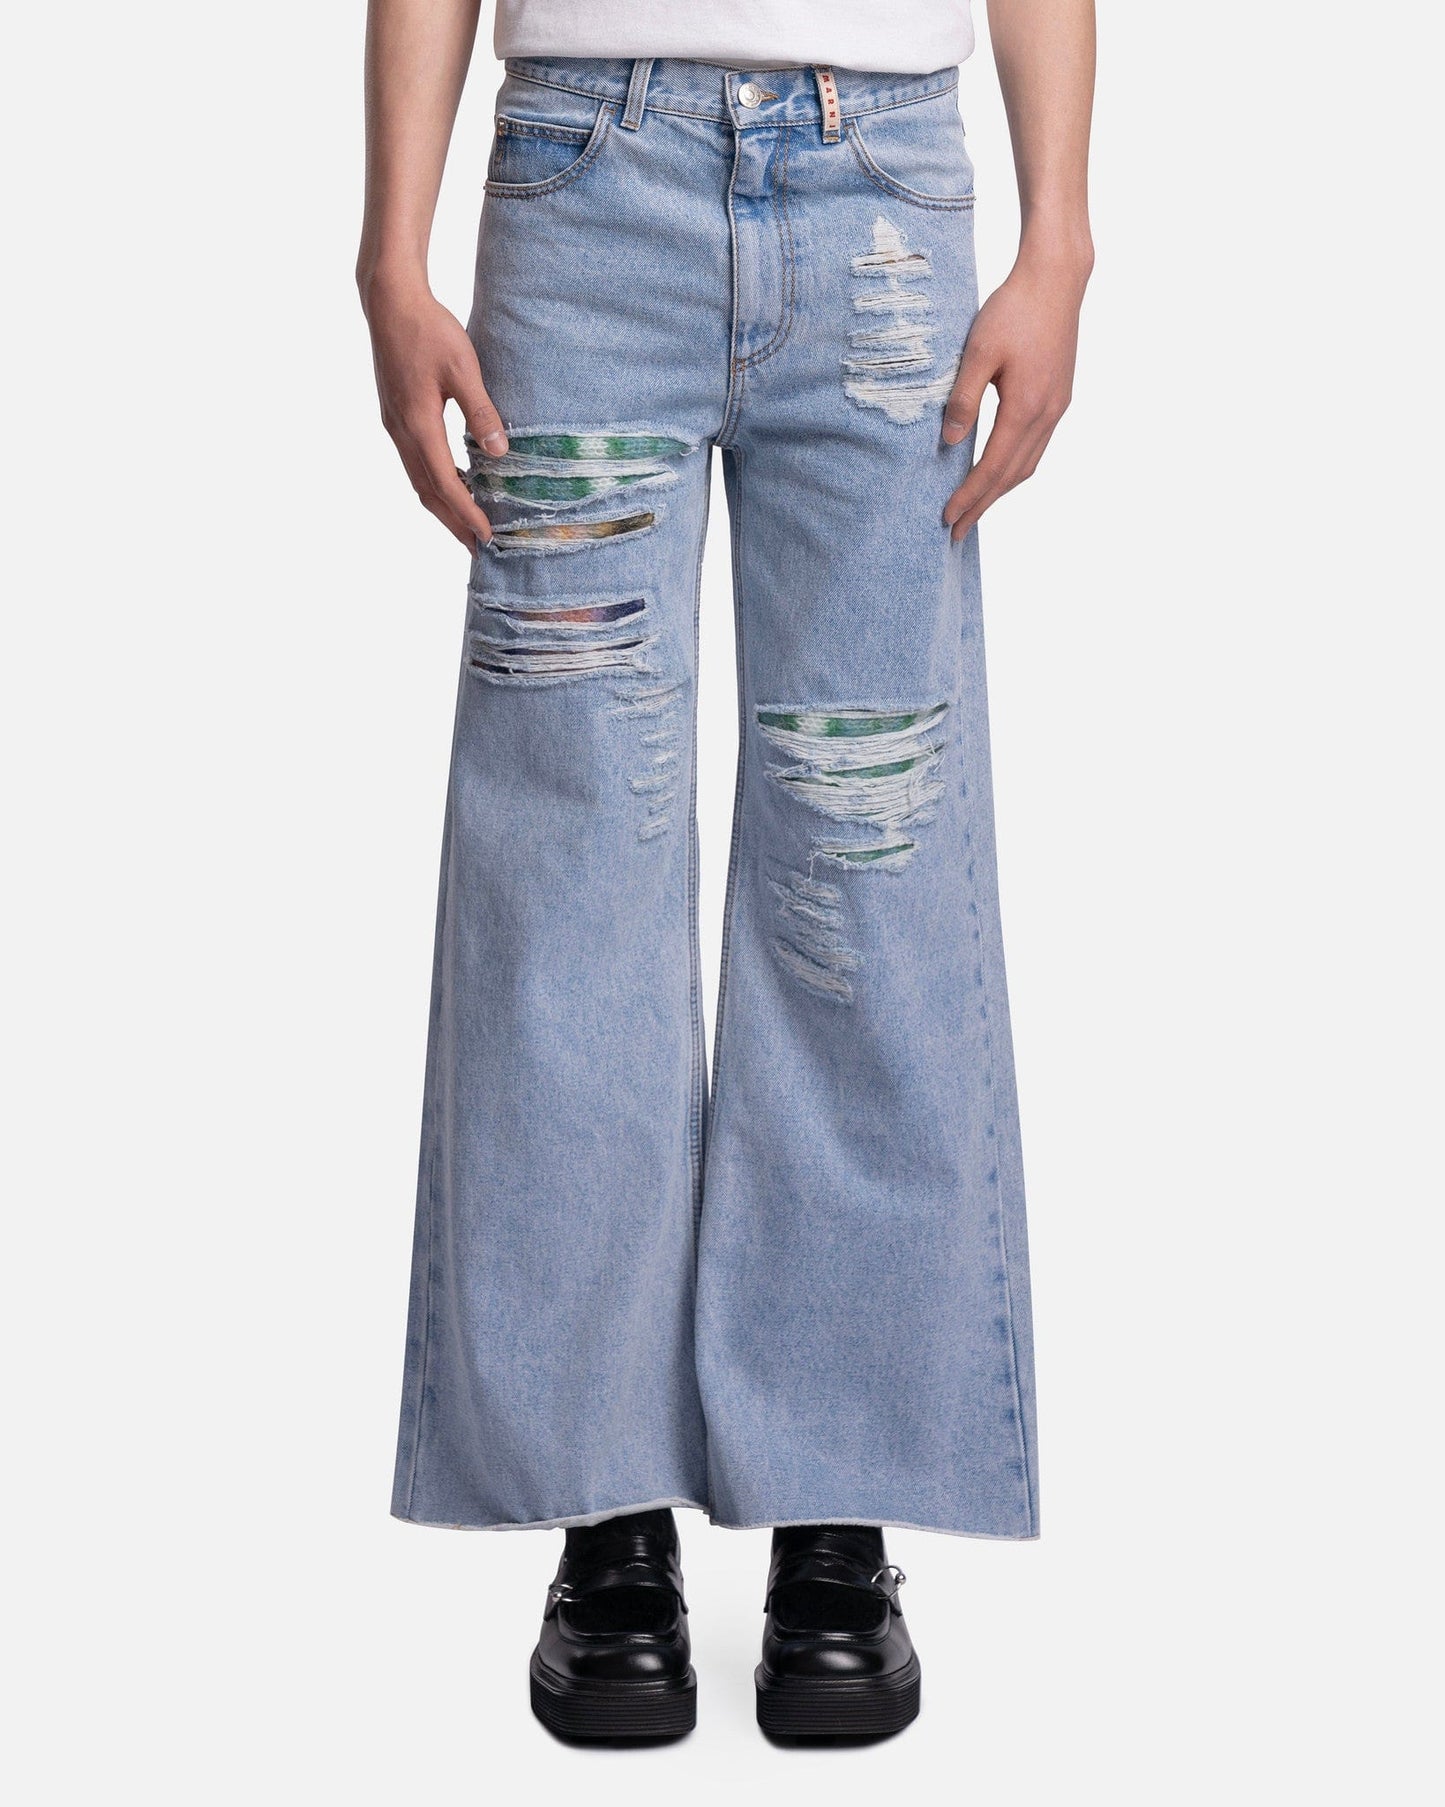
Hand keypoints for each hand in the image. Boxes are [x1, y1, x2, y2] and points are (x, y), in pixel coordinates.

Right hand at [362, 280, 507, 548]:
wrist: (390, 302)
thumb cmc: (428, 330)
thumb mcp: (463, 368)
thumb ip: (481, 412)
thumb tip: (498, 452)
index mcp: (418, 424)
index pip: (444, 484)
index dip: (466, 514)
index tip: (487, 536)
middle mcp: (401, 432)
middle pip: (427, 492)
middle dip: (453, 523)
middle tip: (477, 547)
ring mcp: (395, 425)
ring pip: (418, 479)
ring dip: (442, 506)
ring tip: (466, 525)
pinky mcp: (395, 416)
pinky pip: (415, 462)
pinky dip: (434, 482)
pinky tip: (453, 484)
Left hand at [941, 248, 1090, 540]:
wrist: (1056, 279)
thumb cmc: (1013, 309)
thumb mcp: (978, 352)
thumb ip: (962, 398)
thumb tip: (948, 442)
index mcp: (1026, 408)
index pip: (992, 467)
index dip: (969, 496)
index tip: (948, 518)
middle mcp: (1047, 414)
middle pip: (1012, 475)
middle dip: (983, 504)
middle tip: (956, 530)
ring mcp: (1058, 407)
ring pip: (1028, 464)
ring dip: (1001, 490)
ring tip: (976, 507)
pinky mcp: (1060, 396)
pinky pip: (1036, 446)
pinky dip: (1015, 468)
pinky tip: (1000, 471)